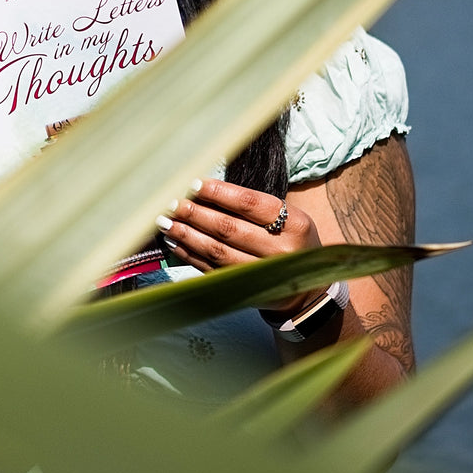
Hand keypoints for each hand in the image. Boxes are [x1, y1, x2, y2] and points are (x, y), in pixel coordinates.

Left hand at [154, 178, 320, 311]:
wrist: (307, 289)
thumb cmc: (291, 241)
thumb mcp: (288, 218)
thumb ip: (253, 207)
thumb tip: (203, 191)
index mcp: (294, 224)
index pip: (249, 203)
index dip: (218, 192)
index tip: (193, 183)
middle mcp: (279, 250)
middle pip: (228, 228)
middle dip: (195, 214)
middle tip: (171, 203)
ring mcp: (263, 273)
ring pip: (217, 251)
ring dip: (187, 235)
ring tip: (166, 222)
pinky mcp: (246, 289)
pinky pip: (211, 270)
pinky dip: (190, 255)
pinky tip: (174, 242)